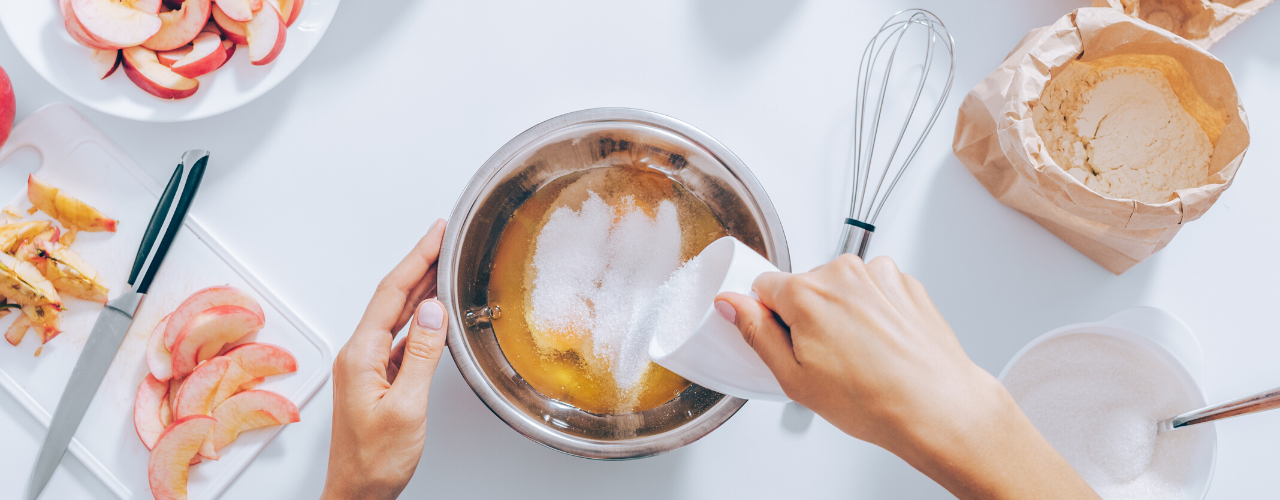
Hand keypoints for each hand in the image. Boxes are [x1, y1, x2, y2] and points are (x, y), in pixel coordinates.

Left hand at [321, 220, 449, 499]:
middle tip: (444, 238)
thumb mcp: (407, 406)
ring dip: (420, 288)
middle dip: (419, 264)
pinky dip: (420, 319)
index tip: (436, 233)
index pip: (392, 293)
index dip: (417, 258)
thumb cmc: (375, 460)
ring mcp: (366, 367)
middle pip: (392, 297)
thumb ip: (422, 355)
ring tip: (443, 264)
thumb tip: (434, 311)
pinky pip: (400, 337)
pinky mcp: (376, 379)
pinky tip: (433, 313)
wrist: (358, 492)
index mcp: (361, 355)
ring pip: (396, 315)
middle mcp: (359, 355)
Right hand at [716, 255, 1097, 499]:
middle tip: (826, 358)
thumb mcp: (793, 378)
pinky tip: (881, 345)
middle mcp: (842, 273)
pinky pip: (874, 289)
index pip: (764, 286)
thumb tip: (731, 305)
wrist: (937, 406)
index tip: (785, 340)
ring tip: (860, 355)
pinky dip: (874, 311)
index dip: (770, 317)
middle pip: (805, 285)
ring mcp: (878, 275)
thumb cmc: (873, 400)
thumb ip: (756, 332)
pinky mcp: (904, 283)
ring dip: (843, 312)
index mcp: (806, 293)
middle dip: (808, 316)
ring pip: (841, 287)